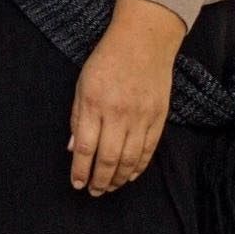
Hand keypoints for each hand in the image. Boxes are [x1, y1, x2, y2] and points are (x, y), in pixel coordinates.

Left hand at [69, 0, 184, 195]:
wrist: (144, 41)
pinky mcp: (159, 117)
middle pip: (109, 158)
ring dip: (119, 178)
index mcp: (94, 104)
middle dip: (100, 180)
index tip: (77, 183)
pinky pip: (149, 150)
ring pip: (130, 159)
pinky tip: (129, 175)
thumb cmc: (107, 60)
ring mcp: (142, 117)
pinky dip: (139, 166)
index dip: (81, 170)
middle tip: (94, 192)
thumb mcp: (82, 84)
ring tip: (109, 187)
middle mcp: (119, 114)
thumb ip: (78, 118)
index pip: (86, 147)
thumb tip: (74, 148)